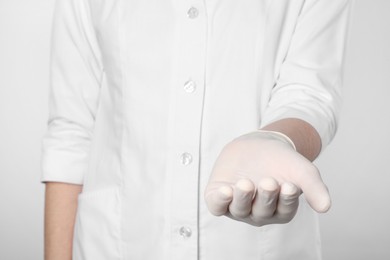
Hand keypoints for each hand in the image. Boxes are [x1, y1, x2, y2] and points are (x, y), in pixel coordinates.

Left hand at [204, 130, 330, 226]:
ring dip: (243, 198)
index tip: (290, 185)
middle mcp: (258, 212)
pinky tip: (225, 190)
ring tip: (247, 184)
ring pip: (239, 210)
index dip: (286, 200)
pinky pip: (217, 205)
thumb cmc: (282, 161)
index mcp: (280, 210)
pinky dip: (219, 201)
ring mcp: (237, 205)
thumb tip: (326, 207)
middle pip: (261, 212)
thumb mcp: (302, 171)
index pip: (283, 212)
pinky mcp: (219, 195)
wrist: (259, 144)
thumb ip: (315, 188)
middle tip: (270, 181)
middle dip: (266, 197)